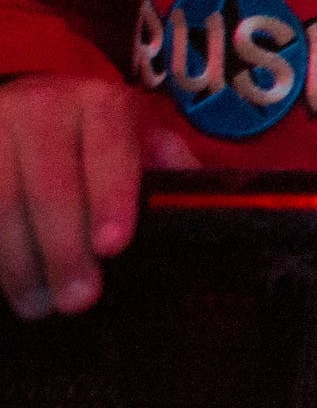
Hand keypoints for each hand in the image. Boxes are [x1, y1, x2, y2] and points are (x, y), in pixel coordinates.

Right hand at [0, 74, 197, 319]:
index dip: (110, 200)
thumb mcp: (138, 136)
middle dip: (65, 250)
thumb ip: (169, 166)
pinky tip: (5, 283)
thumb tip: (205, 205)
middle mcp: (44, 108)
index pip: (109, 152)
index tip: (114, 247)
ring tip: (38, 305)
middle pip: (52, 188)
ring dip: (20, 263)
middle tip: (78, 300)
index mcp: (101, 103)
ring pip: (3, 204)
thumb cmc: (97, 133)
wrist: (29, 102)